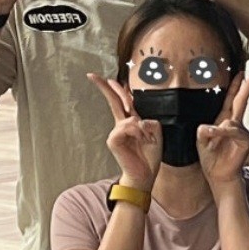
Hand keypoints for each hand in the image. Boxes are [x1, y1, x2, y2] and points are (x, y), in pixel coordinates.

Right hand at [87, 74, 161, 190]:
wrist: (145, 173)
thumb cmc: (150, 155)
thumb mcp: (155, 132)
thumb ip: (147, 120)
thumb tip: (134, 119)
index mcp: (131, 121)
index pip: (123, 102)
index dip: (118, 89)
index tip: (110, 79)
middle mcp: (121, 124)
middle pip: (114, 101)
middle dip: (105, 87)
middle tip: (93, 75)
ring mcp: (116, 132)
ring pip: (131, 118)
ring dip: (143, 129)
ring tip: (147, 141)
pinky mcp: (113, 140)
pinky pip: (128, 127)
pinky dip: (138, 133)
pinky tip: (141, 141)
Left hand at [198, 71, 248, 188]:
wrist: (218, 175)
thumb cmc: (212, 158)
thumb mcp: (200, 140)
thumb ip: (204, 131)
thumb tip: (207, 127)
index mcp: (224, 120)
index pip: (232, 98)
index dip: (237, 85)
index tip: (243, 72)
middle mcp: (234, 124)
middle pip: (242, 100)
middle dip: (248, 86)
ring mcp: (241, 132)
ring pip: (230, 122)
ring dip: (218, 129)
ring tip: (209, 137)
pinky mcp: (245, 141)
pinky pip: (232, 131)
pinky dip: (222, 133)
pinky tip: (216, 136)